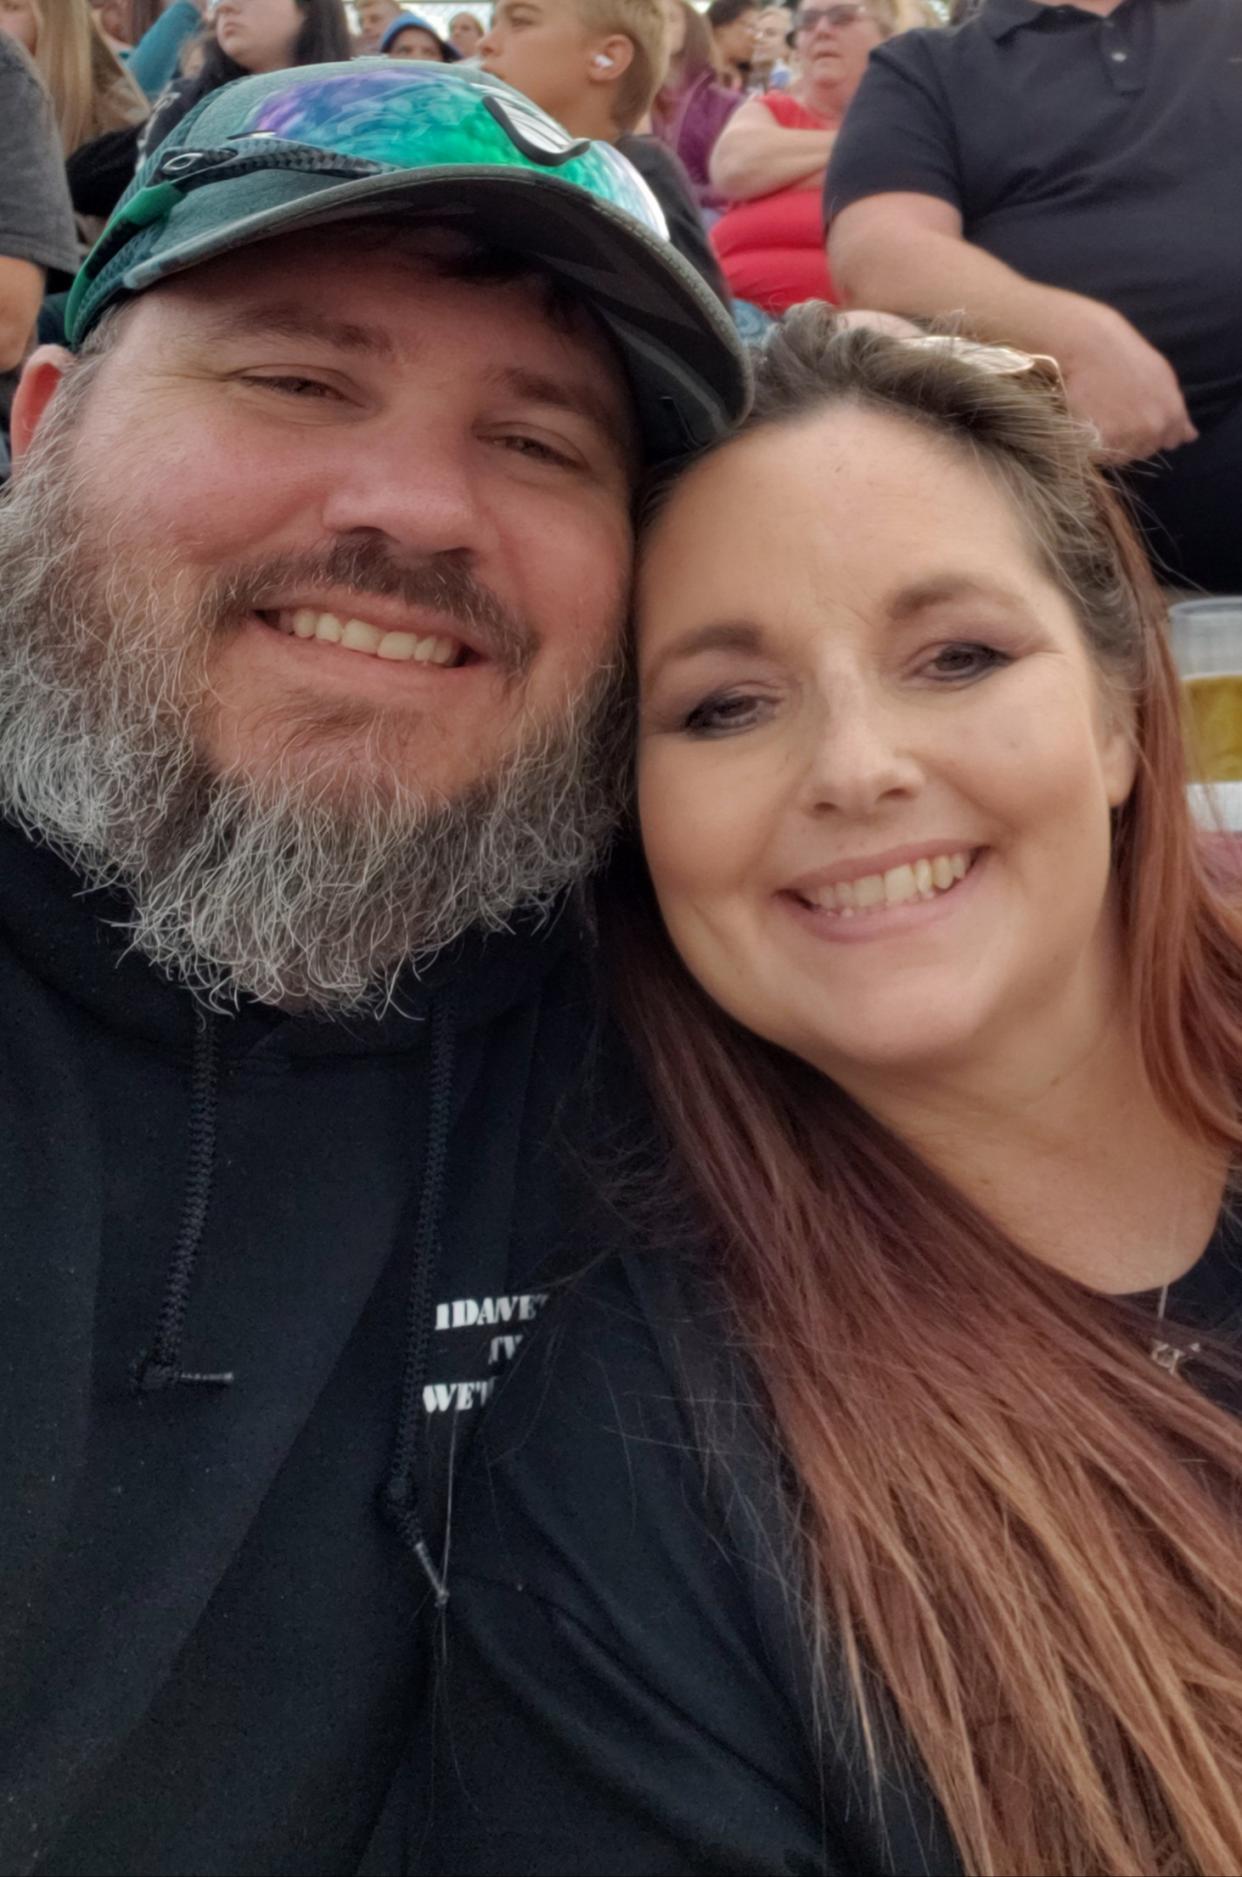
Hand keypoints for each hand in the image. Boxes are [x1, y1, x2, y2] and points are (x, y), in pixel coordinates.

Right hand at [1056, 301, 1197, 463]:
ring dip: (1113, 444)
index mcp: (1173, 413)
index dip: (1157, 431)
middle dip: (1134, 438)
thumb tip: (1190, 438)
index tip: (1140, 418)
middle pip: (1146, 450)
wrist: (1088, 347)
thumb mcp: (1162, 377)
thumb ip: (1177, 411)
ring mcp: (1128, 438)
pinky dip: (1094, 445)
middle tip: (1116, 413)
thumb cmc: (1124, 354)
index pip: (1172, 441)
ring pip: (1122, 457)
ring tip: (1101, 416)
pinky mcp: (1100, 443)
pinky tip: (1089, 421)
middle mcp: (1154, 430)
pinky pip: (1101, 456)